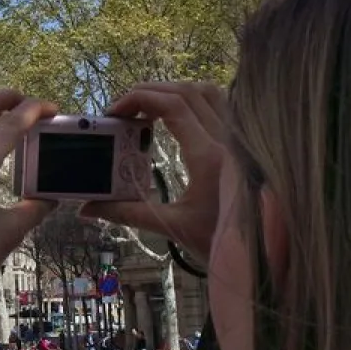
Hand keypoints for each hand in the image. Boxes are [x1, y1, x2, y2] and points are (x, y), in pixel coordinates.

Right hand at [79, 82, 227, 260]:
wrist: (264, 258)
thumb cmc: (220, 243)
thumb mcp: (171, 226)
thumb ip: (126, 212)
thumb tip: (86, 208)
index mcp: (209, 156)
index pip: (173, 105)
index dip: (139, 99)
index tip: (114, 112)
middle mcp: (228, 140)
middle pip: (187, 92)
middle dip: (150, 92)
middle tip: (123, 109)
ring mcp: (239, 139)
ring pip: (208, 92)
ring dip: (174, 92)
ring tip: (148, 109)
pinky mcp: (244, 145)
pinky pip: (222, 106)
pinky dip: (196, 101)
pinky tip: (179, 118)